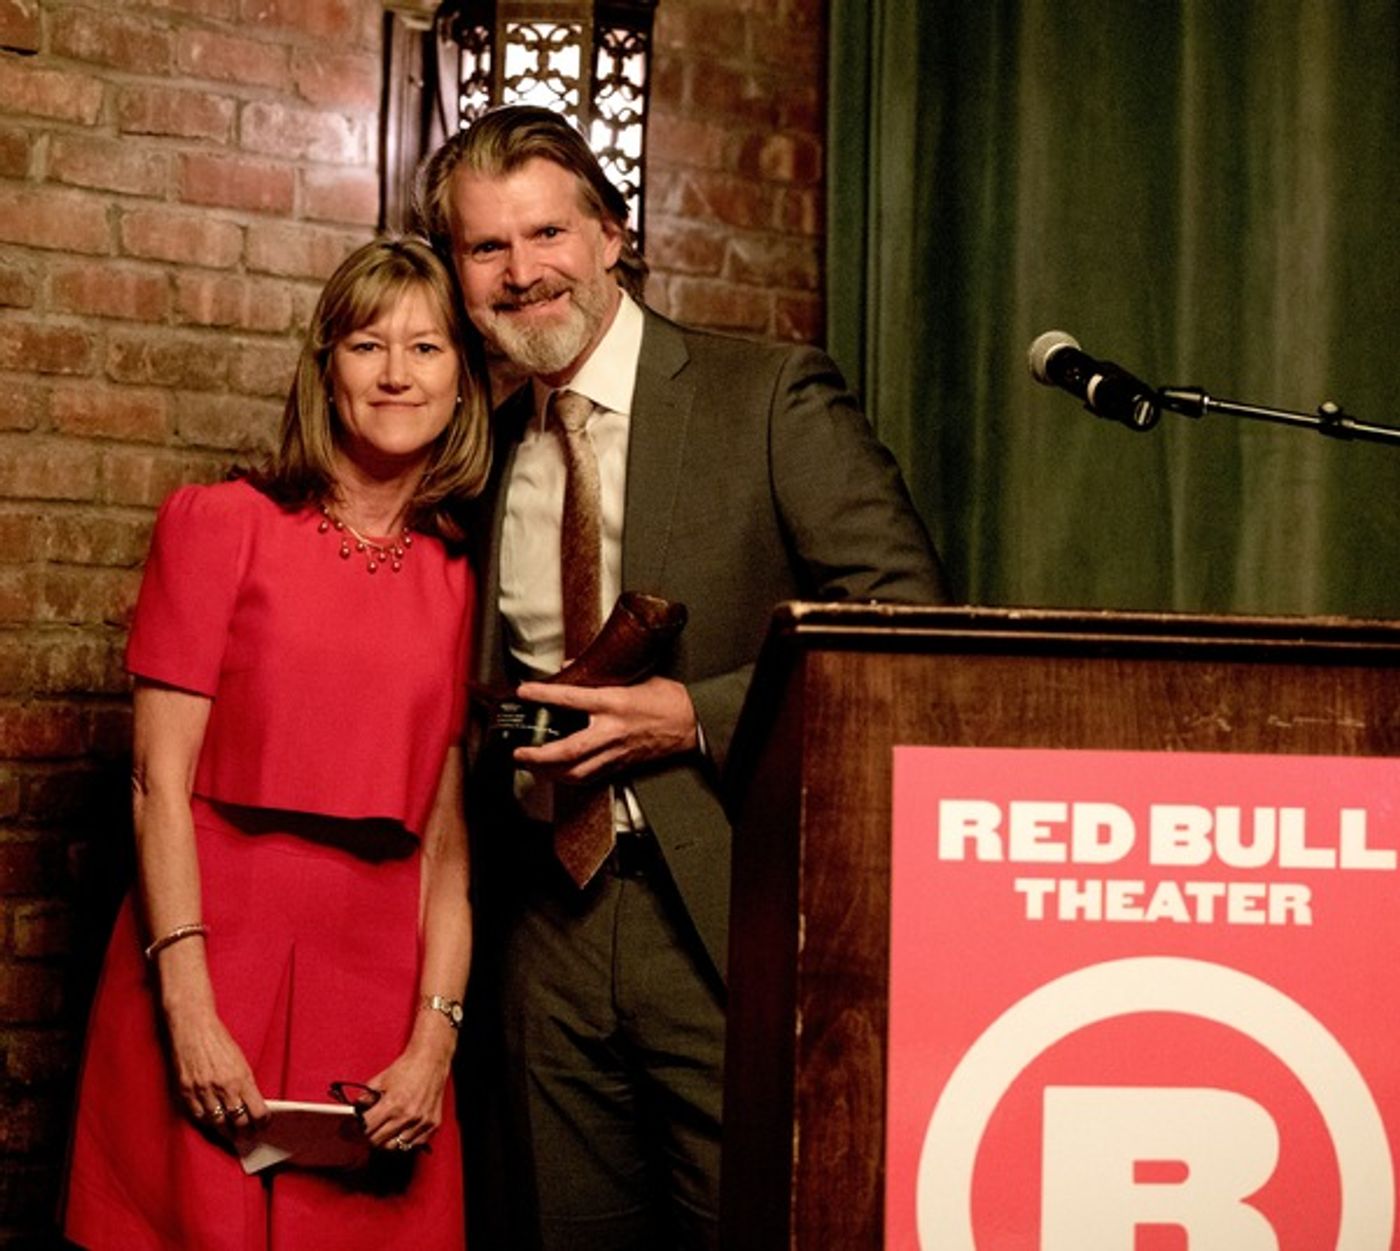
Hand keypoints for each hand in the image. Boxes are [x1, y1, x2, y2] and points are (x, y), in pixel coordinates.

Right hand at [165, 1002, 267, 1133]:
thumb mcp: (240, 1061)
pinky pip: (198, 1116)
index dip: (262, 1122)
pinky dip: (207, 1122)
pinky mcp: (186, 1092)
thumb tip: (252, 1105)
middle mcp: (223, 1088)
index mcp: (241, 1078)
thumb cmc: (219, 1041)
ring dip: (226, 1132)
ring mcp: (203, 1092)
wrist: (194, 1028)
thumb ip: (245, 1084)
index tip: (264, 1124)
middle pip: (238, 1122)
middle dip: (246, 1132)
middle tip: (249, 1136)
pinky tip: (213, 1123)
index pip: (257, 1111)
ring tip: (232, 1135)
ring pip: (217, 1123)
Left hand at [361, 1031, 454, 1152]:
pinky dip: (406, 1141)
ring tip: (385, 1130)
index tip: (355, 1128)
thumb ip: (365, 1098)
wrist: (431, 1060)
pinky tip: (402, 1131)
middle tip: (369, 1130)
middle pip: (378, 1142)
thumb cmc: (406, 1068)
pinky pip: (414, 1144)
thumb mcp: (380, 1080)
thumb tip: (353, 1112)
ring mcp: (421, 1121)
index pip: (366, 1130)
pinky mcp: (433, 1124)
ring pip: (395, 1146)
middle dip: (370, 1137)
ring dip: (387, 1141)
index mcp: (392, 1104)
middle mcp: (407, 1116)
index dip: (357, 1130)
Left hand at [512, 676, 698, 783]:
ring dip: (549, 772)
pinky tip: (558, 775)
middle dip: (539, 755)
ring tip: (532, 767)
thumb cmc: (666, 699)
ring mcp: (616, 752)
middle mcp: (611, 731)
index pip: (571, 698)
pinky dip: (570, 778)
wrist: (690, 724)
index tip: (524, 692)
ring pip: (576, 771)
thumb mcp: (634, 677)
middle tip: (519, 753)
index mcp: (614, 703)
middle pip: (568, 750)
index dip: (544, 695)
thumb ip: (599, 674)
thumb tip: (570, 668)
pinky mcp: (621, 765)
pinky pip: (590, 777)